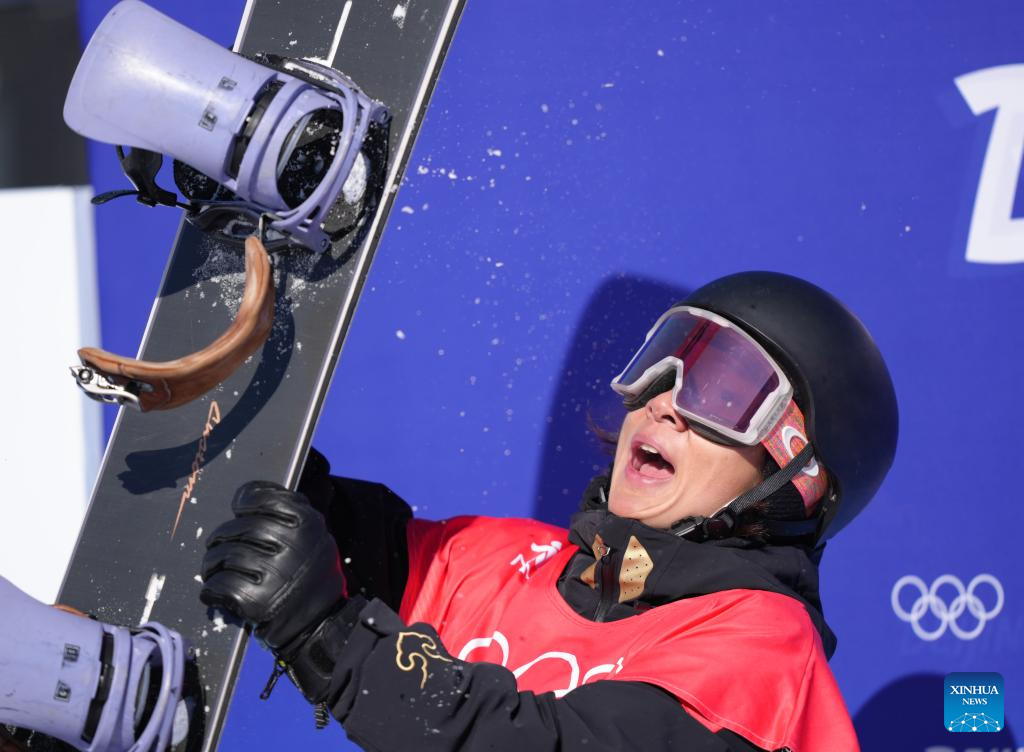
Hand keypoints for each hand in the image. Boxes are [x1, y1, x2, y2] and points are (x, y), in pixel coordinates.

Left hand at [199, 481, 344, 650]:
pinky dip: (213, 589)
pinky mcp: (256, 600)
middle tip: (220, 546)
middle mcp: (290, 544)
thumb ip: (291, 511)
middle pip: (236, 528)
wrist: (319, 621)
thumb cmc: (312, 573)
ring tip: (217, 570)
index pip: (260, 497)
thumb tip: (251, 494)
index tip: (239, 509)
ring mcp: (272, 572)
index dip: (244, 501)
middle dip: (221, 537)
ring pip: (222, 556)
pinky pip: (218, 585)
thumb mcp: (315, 533)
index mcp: (306, 522)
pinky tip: (219, 591)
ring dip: (213, 564)